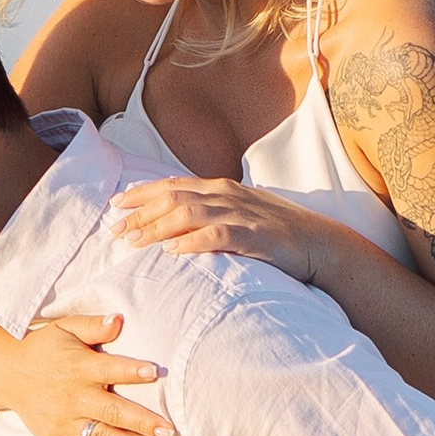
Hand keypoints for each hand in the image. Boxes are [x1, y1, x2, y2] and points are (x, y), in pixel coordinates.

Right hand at [8, 312, 167, 435]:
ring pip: (102, 435)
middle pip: (112, 411)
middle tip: (169, 431)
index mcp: (79, 367)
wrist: (6, 373)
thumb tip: (119, 319)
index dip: (132, 371)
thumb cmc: (44, 348)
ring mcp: (63, 421)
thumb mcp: (65, 328)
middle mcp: (73, 396)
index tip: (155, 373)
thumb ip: (93, 325)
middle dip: (142, 422)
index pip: (110, 369)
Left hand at [112, 177, 317, 282]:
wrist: (320, 244)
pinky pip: (216, 235)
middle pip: (173, 197)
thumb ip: (210, 216)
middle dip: (140, 213)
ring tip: (133, 242)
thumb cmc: (277, 234)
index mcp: (221, 188)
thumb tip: (175, 226)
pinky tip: (172, 251)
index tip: (115, 204)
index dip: (141, 193)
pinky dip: (191, 241)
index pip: (172, 184)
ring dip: (156, 227)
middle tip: (114, 229)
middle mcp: (227, 196)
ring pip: (187, 213)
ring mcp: (241, 214)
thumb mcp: (240, 216)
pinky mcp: (254, 235)